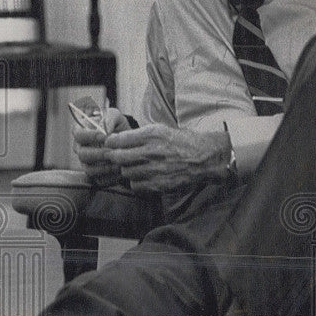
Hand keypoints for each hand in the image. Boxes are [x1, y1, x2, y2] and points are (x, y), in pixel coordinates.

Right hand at [73, 109, 132, 187]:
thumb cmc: (115, 125)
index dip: (90, 136)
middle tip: (113, 151)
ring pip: (89, 170)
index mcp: (80, 132)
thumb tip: (104, 130)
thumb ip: (108, 118)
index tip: (104, 136)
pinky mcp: (95, 176)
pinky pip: (99, 181)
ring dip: (106, 167)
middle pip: (82, 155)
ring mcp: (86, 163)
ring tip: (119, 162)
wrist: (125, 141)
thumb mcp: (113, 115)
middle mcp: (80, 149)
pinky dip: (111, 178)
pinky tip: (120, 171)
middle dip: (100, 154)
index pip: (78, 135)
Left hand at [102, 125, 230, 193]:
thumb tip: (116, 139)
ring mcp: (154, 170)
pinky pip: (136, 186)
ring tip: (134, 166)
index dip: (110, 143)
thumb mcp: (159, 130)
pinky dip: (136, 182)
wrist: (204, 158)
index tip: (111, 144)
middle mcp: (151, 152)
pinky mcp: (159, 184)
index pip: (116, 140)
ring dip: (126, 170)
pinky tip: (143, 176)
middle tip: (117, 157)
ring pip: (125, 173)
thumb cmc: (181, 142)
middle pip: (117, 158)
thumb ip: (138, 135)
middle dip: (114, 157)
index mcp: (150, 135)